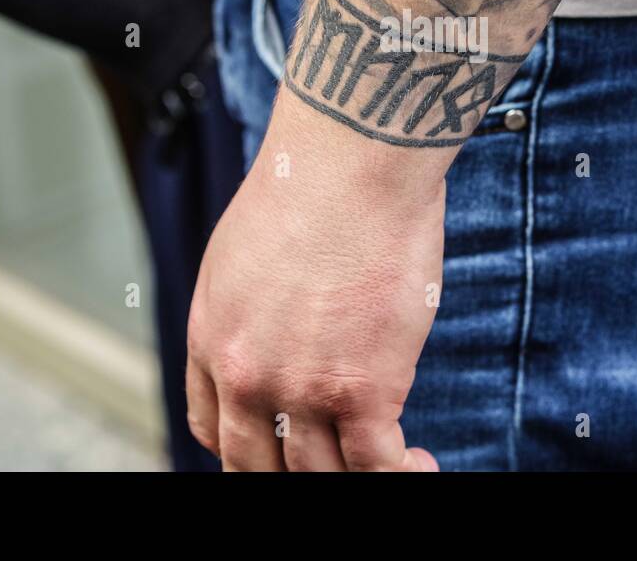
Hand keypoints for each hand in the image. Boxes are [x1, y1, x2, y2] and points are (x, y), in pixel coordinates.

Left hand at [185, 94, 447, 470]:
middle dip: (298, 472)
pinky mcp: (364, 390)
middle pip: (258, 466)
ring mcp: (303, 390)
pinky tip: (422, 461)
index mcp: (214, 339)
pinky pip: (376, 466)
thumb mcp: (243, 249)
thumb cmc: (312, 182)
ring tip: (396, 461)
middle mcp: (247, 376)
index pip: (215, 430)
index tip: (283, 443)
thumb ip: (250, 306)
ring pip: (321, 474)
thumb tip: (281, 324)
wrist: (353, 160)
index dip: (250, 449)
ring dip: (356, 476)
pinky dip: (402, 472)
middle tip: (337, 459)